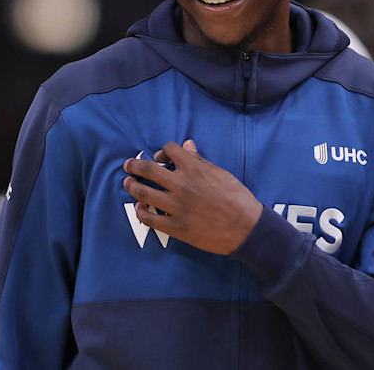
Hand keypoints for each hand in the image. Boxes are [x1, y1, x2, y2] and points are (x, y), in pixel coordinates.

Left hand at [123, 140, 262, 254]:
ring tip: (128, 183)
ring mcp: (176, 206)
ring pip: (143, 192)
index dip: (162, 152)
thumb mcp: (221, 173)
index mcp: (194, 169)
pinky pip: (149, 218)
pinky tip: (140, 207)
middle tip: (128, 165)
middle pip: (147, 169)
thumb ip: (200, 160)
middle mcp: (181, 185)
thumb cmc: (237, 198)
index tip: (160, 158)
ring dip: (132, 185)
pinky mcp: (175, 227)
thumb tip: (186, 146)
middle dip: (134, 165)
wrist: (245, 228)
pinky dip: (140, 211)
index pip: (169, 150)